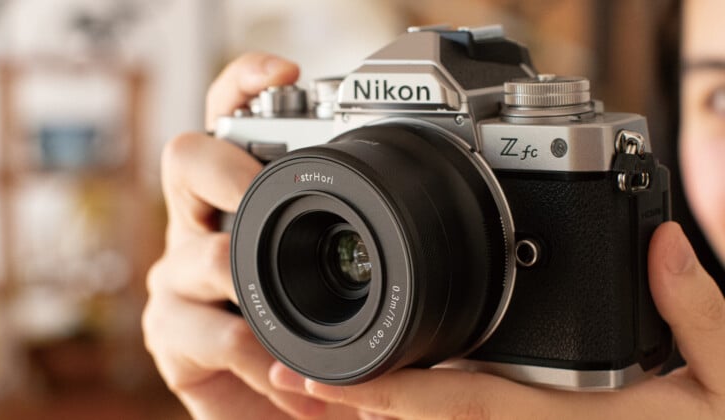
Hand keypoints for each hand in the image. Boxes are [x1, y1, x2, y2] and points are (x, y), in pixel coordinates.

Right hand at [142, 52, 357, 418]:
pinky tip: (295, 388)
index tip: (285, 71)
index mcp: (240, 200)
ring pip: (199, 255)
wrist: (278, 416)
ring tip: (301, 334)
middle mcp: (200, 227)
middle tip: (260, 195)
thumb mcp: (339, 285)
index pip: (227, 122)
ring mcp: (178, 280)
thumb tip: (428, 207)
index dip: (243, 85)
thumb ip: (361, 246)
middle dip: (228, 171)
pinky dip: (264, 363)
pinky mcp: (170, 337)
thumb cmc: (311, 340)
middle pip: (185, 160)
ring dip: (255, 291)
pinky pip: (214, 335)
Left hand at [271, 222, 724, 418]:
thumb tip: (663, 242)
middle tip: (279, 378)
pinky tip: (382, 398)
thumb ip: (699, 312)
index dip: (382, 394)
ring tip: (304, 389)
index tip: (312, 379)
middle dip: (349, 408)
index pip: (455, 405)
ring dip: (369, 414)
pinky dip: (413, 415)